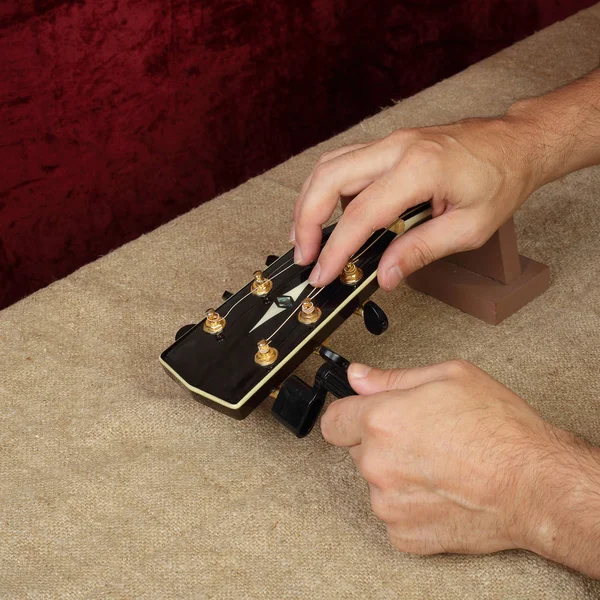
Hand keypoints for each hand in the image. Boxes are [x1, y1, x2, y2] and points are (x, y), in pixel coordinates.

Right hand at [291, 117, 537, 289]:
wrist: (515, 144)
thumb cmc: (500, 180)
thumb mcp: (469, 228)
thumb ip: (421, 251)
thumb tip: (385, 275)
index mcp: (419, 169)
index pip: (361, 214)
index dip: (335, 249)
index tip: (322, 274)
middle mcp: (397, 148)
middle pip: (328, 178)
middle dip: (305, 220)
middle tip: (304, 256)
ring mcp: (390, 142)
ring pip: (329, 165)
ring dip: (309, 202)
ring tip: (307, 238)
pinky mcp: (389, 145)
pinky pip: (344, 162)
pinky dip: (326, 189)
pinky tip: (330, 214)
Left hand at [320, 360, 599, 577]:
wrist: (536, 485)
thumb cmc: (500, 430)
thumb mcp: (450, 377)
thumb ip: (392, 377)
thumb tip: (357, 376)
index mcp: (381, 420)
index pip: (333, 421)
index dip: (349, 415)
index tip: (363, 417)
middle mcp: (377, 464)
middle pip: (358, 450)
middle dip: (381, 442)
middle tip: (422, 438)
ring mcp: (388, 504)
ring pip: (378, 483)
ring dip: (397, 475)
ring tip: (440, 466)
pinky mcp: (404, 535)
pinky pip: (394, 514)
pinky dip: (412, 505)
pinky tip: (443, 492)